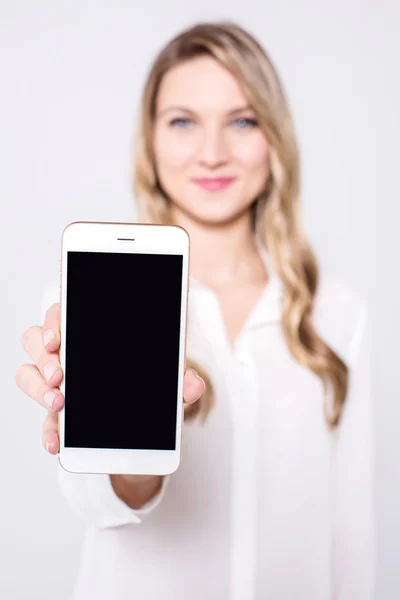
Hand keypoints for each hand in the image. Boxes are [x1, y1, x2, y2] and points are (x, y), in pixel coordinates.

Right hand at [15, 302, 205, 456]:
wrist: (146, 436)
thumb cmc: (152, 394)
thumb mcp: (171, 388)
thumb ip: (182, 384)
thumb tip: (194, 383)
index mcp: (92, 337)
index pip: (63, 315)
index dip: (54, 322)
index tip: (59, 339)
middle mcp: (69, 356)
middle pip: (37, 340)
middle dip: (44, 355)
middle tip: (60, 374)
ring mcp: (60, 387)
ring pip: (28, 374)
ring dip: (38, 387)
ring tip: (58, 402)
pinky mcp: (59, 418)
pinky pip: (43, 420)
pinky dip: (47, 431)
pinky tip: (56, 442)